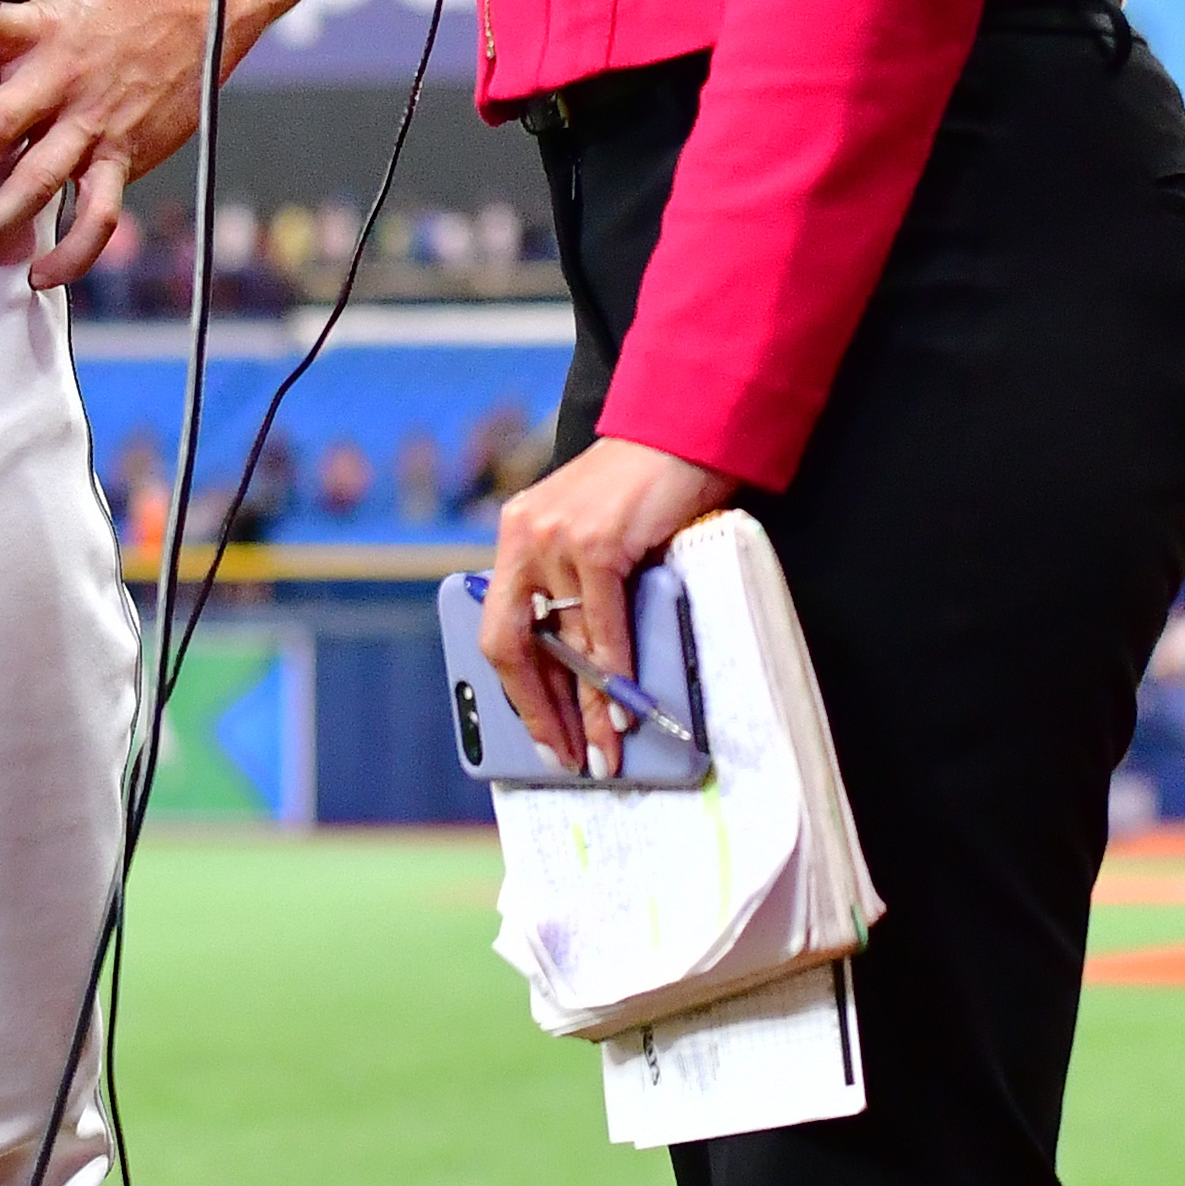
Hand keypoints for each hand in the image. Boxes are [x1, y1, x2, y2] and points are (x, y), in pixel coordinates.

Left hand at [0, 0, 209, 290]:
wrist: (198, 15)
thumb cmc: (110, 11)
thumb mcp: (52, 0)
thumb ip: (2, 25)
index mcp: (39, 26)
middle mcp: (62, 77)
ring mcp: (94, 122)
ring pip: (37, 183)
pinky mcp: (125, 155)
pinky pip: (98, 216)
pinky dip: (72, 253)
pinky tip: (38, 277)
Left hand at [484, 430, 733, 767]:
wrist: (684, 427)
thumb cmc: (647, 486)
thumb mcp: (593, 533)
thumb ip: (575, 585)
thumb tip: (582, 669)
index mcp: (515, 535)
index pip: (500, 631)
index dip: (519, 692)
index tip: (543, 735)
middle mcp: (525, 536)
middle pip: (515, 646)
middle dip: (542, 713)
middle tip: (567, 758)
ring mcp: (556, 538)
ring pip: (565, 646)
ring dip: (588, 707)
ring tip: (606, 751)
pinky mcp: (596, 541)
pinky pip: (601, 625)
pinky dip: (613, 671)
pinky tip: (623, 705)